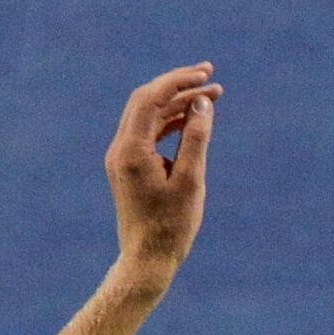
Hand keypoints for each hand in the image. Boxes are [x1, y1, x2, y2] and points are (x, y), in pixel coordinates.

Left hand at [106, 62, 220, 276]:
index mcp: (131, 151)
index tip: (205, 74)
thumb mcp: (191, 180)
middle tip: (210, 75)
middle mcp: (120, 150)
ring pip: (149, 116)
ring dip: (178, 103)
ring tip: (213, 96)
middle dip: (178, 85)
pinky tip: (195, 118)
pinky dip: (171, 122)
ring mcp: (123, 158)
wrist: (147, 259)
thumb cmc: (171, 226)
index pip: (149, 99)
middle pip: (146, 101)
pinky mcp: (130, 167)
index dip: (177, 81)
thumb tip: (202, 102)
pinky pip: (149, 133)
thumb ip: (196, 138)